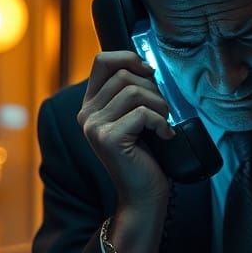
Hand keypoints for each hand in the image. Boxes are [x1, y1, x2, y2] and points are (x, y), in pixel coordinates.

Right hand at [77, 50, 173, 210]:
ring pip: (134, 92)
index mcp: (91, 105)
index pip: (102, 61)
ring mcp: (94, 126)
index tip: (150, 73)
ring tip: (164, 125)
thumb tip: (147, 65)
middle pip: (124, 75)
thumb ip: (132, 92)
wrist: (143, 194)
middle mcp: (86, 114)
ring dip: (159, 106)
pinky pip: (143, 114)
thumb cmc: (145, 155)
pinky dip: (162, 123)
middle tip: (162, 112)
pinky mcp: (108, 138)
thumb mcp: (135, 117)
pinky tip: (165, 136)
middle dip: (153, 89)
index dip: (130, 58)